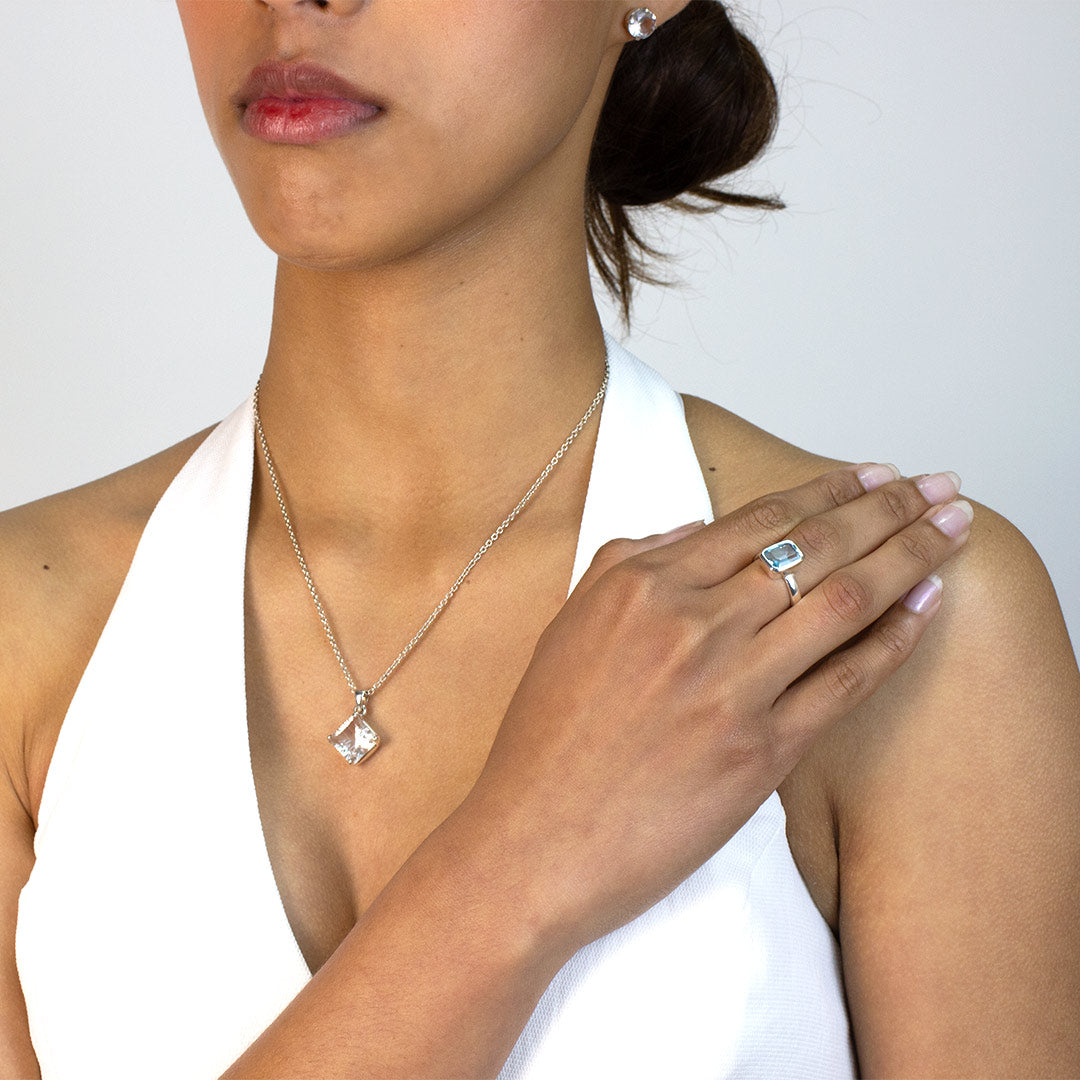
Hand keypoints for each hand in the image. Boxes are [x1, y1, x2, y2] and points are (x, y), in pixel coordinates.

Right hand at [450, 465, 971, 957]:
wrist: (535, 840)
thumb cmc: (545, 740)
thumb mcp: (570, 625)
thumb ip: (630, 562)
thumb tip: (695, 531)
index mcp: (643, 584)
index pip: (757, 520)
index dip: (827, 491)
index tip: (870, 476)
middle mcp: (692, 622)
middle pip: (814, 547)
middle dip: (887, 507)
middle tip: (935, 485)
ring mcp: (731, 686)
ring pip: (842, 601)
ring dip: (909, 556)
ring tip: (951, 527)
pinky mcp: (760, 750)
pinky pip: (844, 682)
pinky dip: (893, 639)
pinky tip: (925, 607)